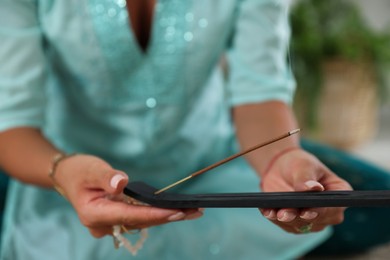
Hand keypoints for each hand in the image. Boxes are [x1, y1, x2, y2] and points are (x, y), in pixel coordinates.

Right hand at [53, 154, 202, 237]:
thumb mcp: (90, 170)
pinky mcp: (118, 218)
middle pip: (141, 222)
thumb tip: (122, 183)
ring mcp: (111, 224)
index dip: (154, 215)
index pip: (130, 216)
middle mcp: (104, 225)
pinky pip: (140, 218)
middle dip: (168, 217)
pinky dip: (158, 214)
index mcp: (94, 214)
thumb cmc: (79, 171)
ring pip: (143, 222)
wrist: (69, 176)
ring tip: (192, 211)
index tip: (175, 212)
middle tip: (195, 211)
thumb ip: (106, 177)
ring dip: (166, 217)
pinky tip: (176, 210)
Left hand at [259, 148, 351, 233]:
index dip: (322, 211)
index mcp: (338, 194)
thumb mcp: (304, 165)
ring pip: (299, 225)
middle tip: (284, 213)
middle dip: (299, 217)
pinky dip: (274, 218)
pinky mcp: (295, 223)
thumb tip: (313, 188)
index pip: (335, 206)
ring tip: (273, 212)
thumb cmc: (299, 164)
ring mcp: (312, 220)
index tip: (307, 211)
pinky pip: (284, 224)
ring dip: (285, 219)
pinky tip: (267, 211)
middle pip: (317, 220)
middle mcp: (328, 211)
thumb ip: (306, 177)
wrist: (282, 169)